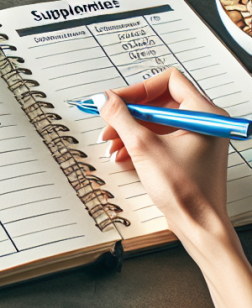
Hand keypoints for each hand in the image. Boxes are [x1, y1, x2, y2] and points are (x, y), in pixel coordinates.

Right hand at [97, 67, 230, 238]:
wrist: (199, 226)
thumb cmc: (186, 192)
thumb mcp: (143, 147)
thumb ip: (121, 117)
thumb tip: (105, 99)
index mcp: (203, 113)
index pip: (168, 81)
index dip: (140, 88)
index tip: (119, 100)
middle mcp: (203, 122)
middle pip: (158, 101)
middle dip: (130, 113)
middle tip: (110, 121)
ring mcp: (196, 138)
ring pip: (155, 121)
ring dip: (130, 129)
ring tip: (111, 141)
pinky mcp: (187, 152)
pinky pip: (159, 136)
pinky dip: (139, 142)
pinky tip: (122, 153)